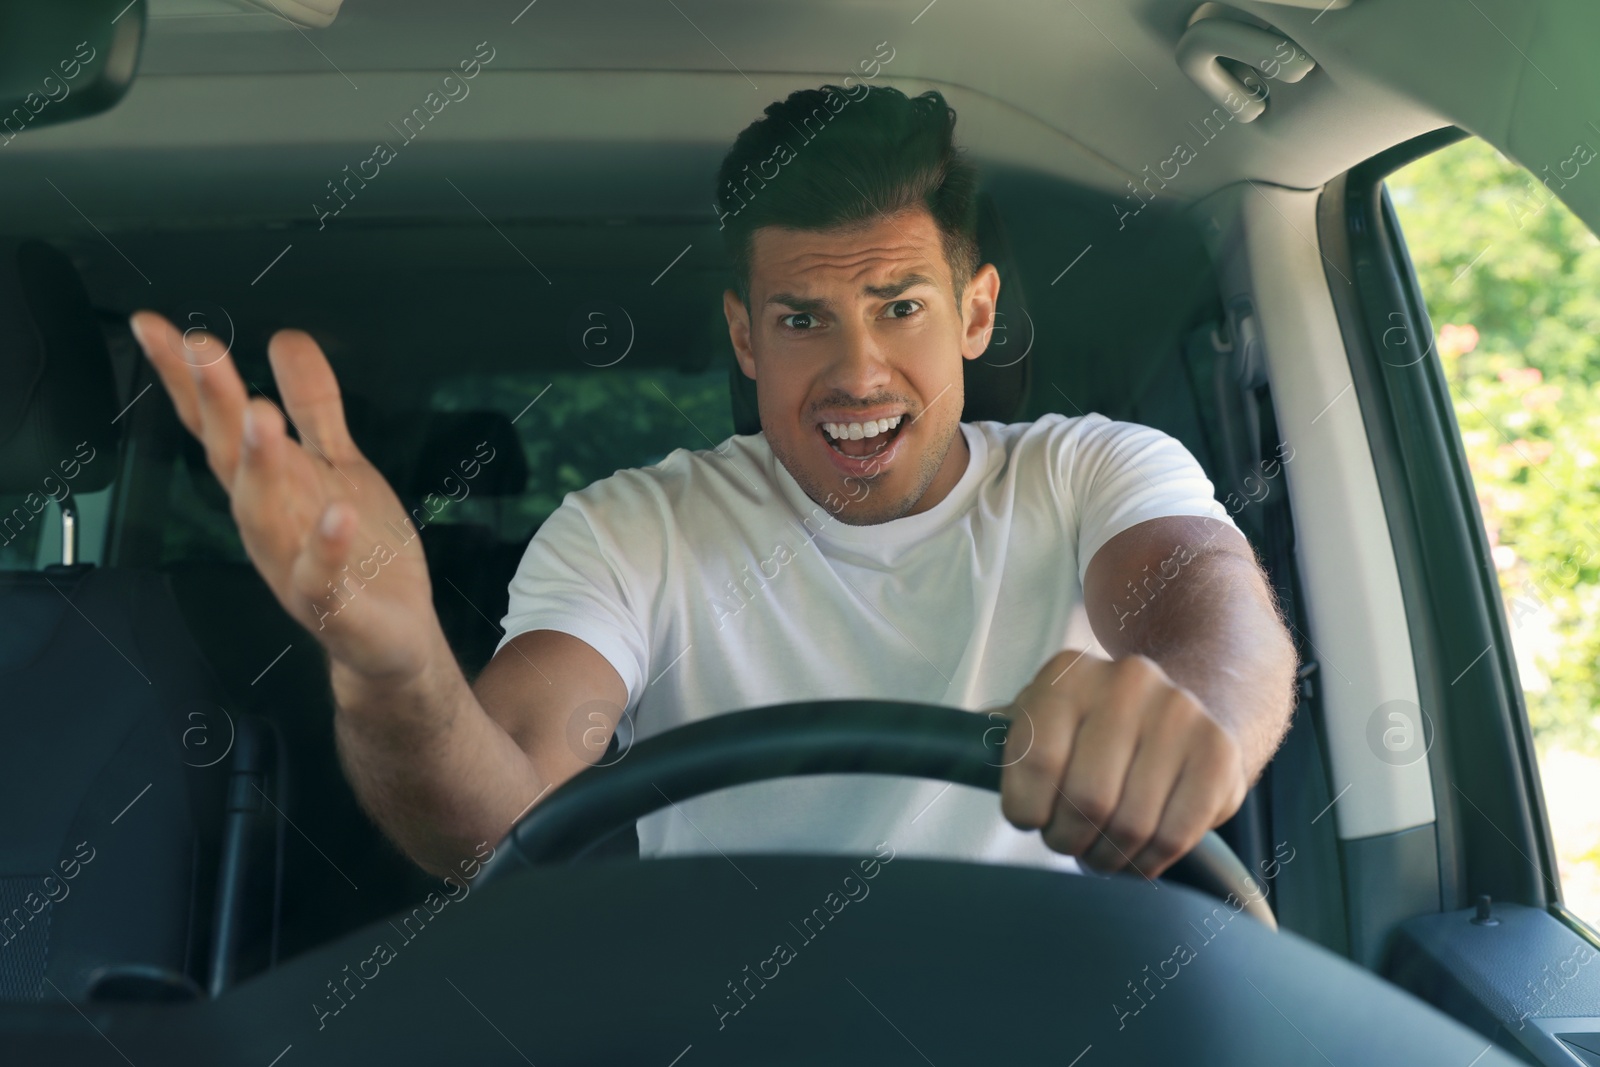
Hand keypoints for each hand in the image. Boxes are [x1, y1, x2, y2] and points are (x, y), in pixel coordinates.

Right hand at [130, 311, 444, 686]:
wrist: (393, 642)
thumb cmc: (359, 553)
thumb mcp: (339, 465)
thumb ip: (315, 405)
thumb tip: (286, 338)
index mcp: (267, 488)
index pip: (216, 427)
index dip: (187, 379)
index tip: (156, 327)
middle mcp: (268, 525)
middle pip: (229, 462)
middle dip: (213, 406)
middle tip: (201, 349)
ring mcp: (295, 568)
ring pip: (263, 517)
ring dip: (259, 467)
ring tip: (261, 414)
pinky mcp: (335, 608)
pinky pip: (323, 579)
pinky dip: (327, 548)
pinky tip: (338, 512)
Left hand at [997, 649, 1247, 878]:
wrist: (1189, 705)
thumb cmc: (1094, 730)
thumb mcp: (1042, 720)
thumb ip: (997, 738)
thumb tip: (952, 747)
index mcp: (1068, 674)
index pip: (1035, 760)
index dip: (1027, 810)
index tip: (1032, 818)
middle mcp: (1127, 680)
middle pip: (1086, 799)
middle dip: (1069, 839)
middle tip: (1070, 841)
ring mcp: (1179, 712)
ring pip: (1131, 824)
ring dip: (1108, 856)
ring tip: (1102, 849)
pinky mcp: (1218, 752)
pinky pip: (1175, 836)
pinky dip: (1149, 861)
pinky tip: (1139, 852)